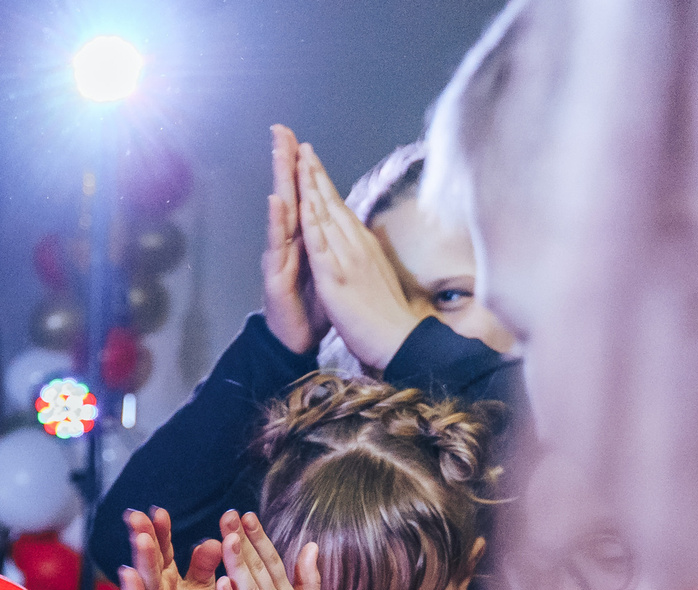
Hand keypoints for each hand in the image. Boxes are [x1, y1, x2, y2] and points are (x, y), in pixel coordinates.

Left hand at [214, 511, 333, 589]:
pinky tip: (221, 583)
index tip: (245, 515)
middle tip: (229, 516)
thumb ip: (308, 580)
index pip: (272, 563)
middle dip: (244, 542)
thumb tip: (311, 546)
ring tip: (226, 539)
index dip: (259, 538)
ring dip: (239, 564)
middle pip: (260, 571)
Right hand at [262, 125, 327, 353]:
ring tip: (280, 153)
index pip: (305, 195)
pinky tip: (277, 200)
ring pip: (281, 213)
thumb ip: (330, 243)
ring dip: (280, 181)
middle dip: (284, 161)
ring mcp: (279, 257)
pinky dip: (277, 221)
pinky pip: (277, 245)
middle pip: (289, 194)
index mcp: (306, 238)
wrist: (298, 341)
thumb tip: (340, 221)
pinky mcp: (275, 275)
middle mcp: (288, 242)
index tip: (301, 137)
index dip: (302, 167)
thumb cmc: (314, 306)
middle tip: (281, 129)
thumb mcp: (329, 268)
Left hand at [296, 144, 421, 371]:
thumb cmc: (387, 313)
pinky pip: (322, 246)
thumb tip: (362, 242)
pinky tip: (303, 204)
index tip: (310, 157)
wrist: (399, 339)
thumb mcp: (375, 274)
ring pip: (326, 215)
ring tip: (298, 157)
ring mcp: (347, 258)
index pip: (338, 206)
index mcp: (361, 244)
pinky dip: (312, 223)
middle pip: (331, 201)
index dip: (323, 181)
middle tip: (298, 141)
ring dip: (311, 185)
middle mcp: (355, 244)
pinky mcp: (337, 277)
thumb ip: (365, 255)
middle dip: (313, 170)